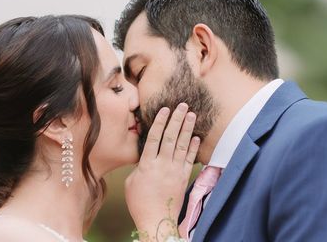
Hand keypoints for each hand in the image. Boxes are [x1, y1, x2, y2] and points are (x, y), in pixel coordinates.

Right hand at [125, 103, 199, 240]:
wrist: (156, 220)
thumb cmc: (139, 203)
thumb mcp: (131, 182)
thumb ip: (139, 166)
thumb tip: (144, 158)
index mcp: (147, 164)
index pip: (154, 137)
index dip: (160, 122)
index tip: (165, 109)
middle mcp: (162, 164)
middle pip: (171, 137)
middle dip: (176, 119)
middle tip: (182, 105)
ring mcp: (174, 171)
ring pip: (182, 145)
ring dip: (187, 128)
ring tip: (191, 114)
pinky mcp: (183, 178)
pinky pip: (189, 159)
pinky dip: (193, 147)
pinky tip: (196, 137)